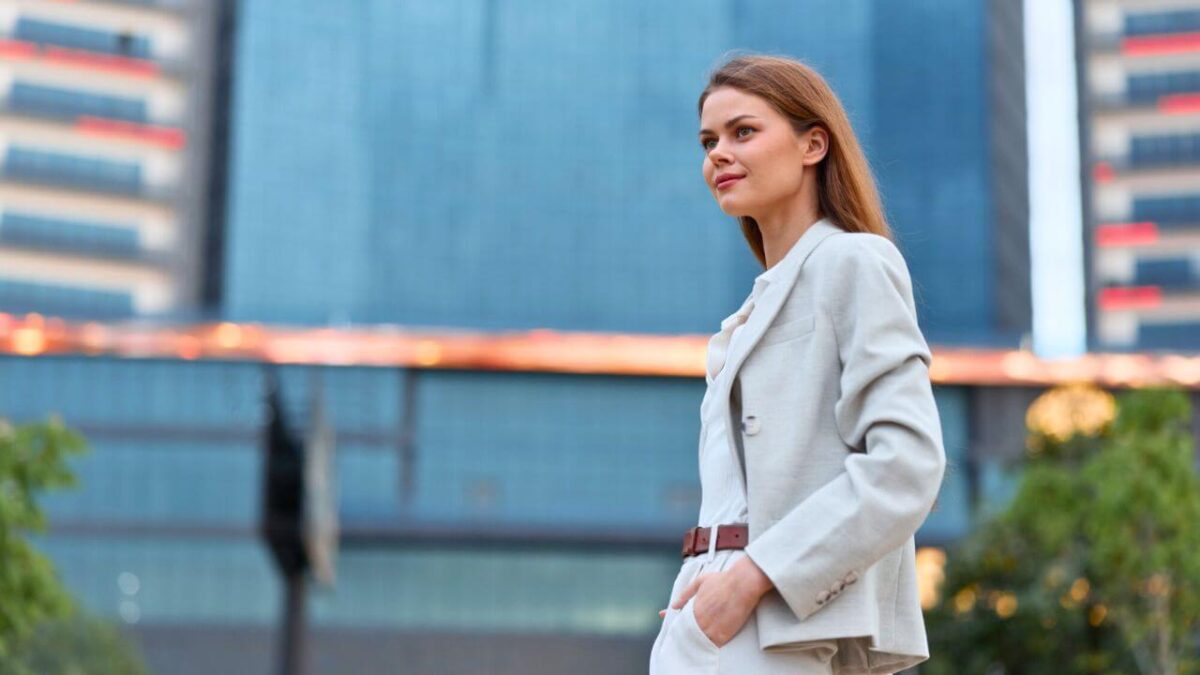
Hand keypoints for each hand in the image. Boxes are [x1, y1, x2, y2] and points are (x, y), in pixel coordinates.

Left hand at [656, 556, 773, 646]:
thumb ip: (685, 594)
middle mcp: (698, 620)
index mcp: (692, 608)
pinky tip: (705, 648)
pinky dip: (707, 647)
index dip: (674, 625)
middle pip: (686, 633)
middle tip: (682, 638)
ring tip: (694, 643)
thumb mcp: (700, 582)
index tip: (671, 627)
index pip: (679, 621)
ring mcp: (710, 629)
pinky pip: (711, 646)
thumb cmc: (723, 580)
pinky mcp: (722, 635)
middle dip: (683, 636)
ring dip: (694, 643)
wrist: (743, 584)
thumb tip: (674, 605)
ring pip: (697, 641)